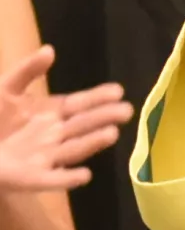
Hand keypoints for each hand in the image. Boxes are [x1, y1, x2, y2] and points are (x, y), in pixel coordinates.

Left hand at [0, 46, 133, 189]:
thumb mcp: (4, 89)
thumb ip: (26, 71)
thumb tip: (50, 50)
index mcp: (50, 113)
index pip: (79, 104)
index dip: (98, 97)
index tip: (118, 91)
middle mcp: (54, 135)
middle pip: (83, 125)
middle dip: (104, 118)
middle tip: (126, 111)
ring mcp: (44, 158)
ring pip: (73, 150)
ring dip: (92, 143)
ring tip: (111, 134)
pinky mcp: (30, 179)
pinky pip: (51, 180)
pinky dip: (67, 179)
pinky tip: (84, 175)